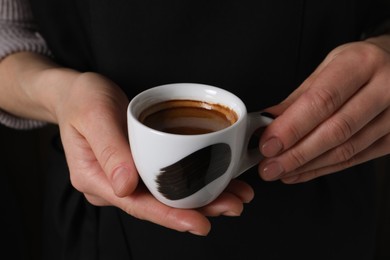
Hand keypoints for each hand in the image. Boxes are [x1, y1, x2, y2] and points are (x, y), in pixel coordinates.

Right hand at [55, 72, 253, 235]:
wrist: (77, 94)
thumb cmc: (82, 99)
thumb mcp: (93, 114)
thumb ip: (108, 148)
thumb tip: (126, 185)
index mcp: (96, 179)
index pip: (137, 204)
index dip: (169, 216)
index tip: (199, 223)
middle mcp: (113, 184)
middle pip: (158, 205)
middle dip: (197, 209)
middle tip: (233, 205)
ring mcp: (126, 177)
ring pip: (166, 196)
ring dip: (202, 198)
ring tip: (235, 197)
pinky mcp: (138, 166)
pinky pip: (167, 180)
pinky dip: (193, 182)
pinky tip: (217, 181)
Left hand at [258, 35, 389, 183]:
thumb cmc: (359, 65)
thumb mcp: (329, 67)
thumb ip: (300, 97)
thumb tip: (269, 121)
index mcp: (361, 63)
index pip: (322, 100)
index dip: (292, 127)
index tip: (268, 144)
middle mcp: (385, 88)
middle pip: (336, 130)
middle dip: (296, 153)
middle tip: (270, 166)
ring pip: (347, 149)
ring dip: (308, 165)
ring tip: (281, 171)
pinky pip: (357, 159)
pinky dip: (325, 168)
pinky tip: (302, 172)